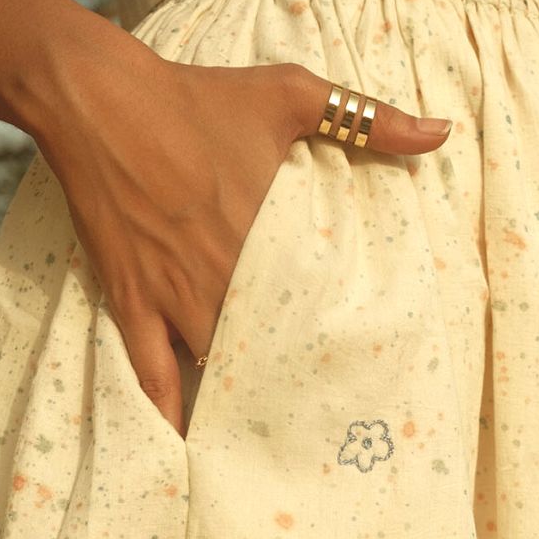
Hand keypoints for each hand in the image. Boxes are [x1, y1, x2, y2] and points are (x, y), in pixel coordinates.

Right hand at [38, 47, 452, 438]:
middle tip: (327, 424)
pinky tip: (189, 445)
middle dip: (296, 385)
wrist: (98, 99)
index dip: (340, 349)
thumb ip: (369, 118)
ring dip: (243, 402)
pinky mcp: (133, 304)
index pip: (317, 313)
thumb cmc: (197, 97)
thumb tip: (440, 132)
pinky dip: (169, 412)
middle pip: (270, 353)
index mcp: (270, 242)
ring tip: (274, 441)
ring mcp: (175, 300)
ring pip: (218, 370)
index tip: (368, 379)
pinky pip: (150, 374)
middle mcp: (226, 282)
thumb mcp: (290, 93)